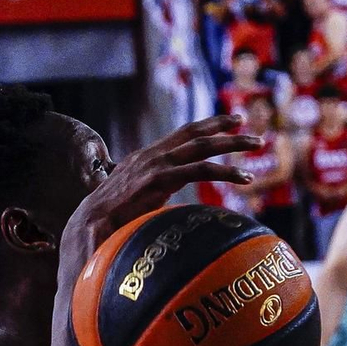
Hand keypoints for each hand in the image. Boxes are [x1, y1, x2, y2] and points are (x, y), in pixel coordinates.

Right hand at [62, 114, 253, 259]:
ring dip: (233, 144)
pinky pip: (200, 170)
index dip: (205, 126)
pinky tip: (244, 177)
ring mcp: (156, 165)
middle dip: (223, 125)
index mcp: (147, 157)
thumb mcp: (132, 198)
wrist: (89, 223)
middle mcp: (153, 154)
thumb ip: (149, 193)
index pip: (181, 134)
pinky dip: (226, 171)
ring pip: (202, 146)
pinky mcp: (160, 180)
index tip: (228, 122)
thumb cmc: (108, 218)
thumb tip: (160, 204)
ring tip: (257, 145)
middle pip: (194, 132)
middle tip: (247, 123)